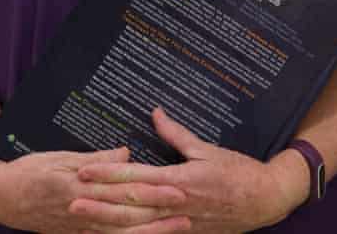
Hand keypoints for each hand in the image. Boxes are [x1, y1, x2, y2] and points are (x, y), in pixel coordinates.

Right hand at [0, 146, 188, 233]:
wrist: (2, 198)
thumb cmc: (30, 172)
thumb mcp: (60, 159)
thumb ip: (96, 159)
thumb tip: (125, 153)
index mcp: (84, 186)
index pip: (127, 188)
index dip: (155, 189)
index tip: (180, 188)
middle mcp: (85, 210)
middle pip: (130, 213)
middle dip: (160, 215)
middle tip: (188, 213)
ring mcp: (80, 227)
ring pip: (121, 232)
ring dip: (150, 232)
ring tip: (177, 229)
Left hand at [77, 107, 309, 233]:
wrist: (264, 199)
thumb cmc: (238, 170)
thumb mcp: (208, 148)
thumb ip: (177, 134)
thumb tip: (156, 113)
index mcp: (180, 180)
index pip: (136, 175)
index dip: (109, 173)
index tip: (85, 170)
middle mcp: (175, 204)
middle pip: (130, 205)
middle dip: (99, 203)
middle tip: (72, 200)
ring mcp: (179, 224)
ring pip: (137, 227)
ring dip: (109, 223)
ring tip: (84, 220)